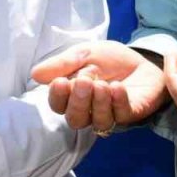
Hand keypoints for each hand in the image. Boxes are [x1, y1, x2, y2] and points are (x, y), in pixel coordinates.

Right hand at [31, 41, 170, 131]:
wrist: (141, 60)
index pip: (58, 105)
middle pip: (75, 119)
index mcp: (72, 96)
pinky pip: (121, 115)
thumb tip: (35, 74)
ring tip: (102, 84)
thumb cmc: (109, 60)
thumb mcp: (83, 53)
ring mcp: (110, 115)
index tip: (60, 82)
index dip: (57, 97)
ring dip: (98, 103)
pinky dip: (118, 101)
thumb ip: (62, 63)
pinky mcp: (130, 114)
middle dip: (77, 102)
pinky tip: (117, 87)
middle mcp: (88, 111)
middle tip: (84, 81)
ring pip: (98, 122)